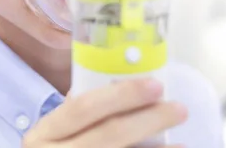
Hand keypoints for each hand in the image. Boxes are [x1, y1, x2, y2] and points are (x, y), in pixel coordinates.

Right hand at [22, 78, 186, 147]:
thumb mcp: (51, 135)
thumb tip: (117, 85)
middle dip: (147, 120)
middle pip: (109, 134)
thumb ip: (74, 114)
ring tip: (182, 140)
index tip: (154, 85)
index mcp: (43, 134)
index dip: (120, 96)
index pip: (83, 108)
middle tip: (178, 109)